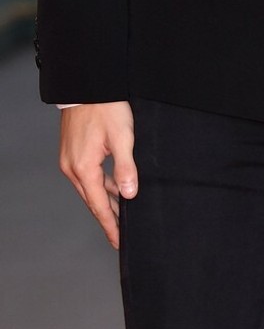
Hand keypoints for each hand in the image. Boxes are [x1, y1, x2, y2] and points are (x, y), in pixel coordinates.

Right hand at [59, 101, 136, 248]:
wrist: (88, 85)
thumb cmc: (106, 107)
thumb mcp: (123, 137)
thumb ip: (126, 167)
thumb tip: (129, 194)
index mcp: (84, 168)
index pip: (100, 206)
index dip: (110, 225)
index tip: (118, 242)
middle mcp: (72, 168)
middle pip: (93, 200)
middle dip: (108, 218)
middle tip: (120, 236)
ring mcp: (70, 160)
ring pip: (91, 188)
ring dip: (106, 200)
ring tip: (121, 214)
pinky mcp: (73, 151)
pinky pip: (89, 176)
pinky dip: (102, 184)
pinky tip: (114, 186)